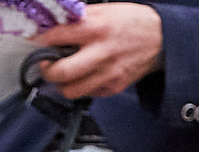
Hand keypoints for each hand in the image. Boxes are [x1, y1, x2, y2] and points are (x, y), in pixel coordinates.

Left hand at [35, 3, 163, 100]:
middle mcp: (101, 52)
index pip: (57, 36)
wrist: (161, 38)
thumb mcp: (105, 11)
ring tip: (64, 74)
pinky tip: (85, 76)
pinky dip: (81, 87)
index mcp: (97, 28)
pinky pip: (87, 94)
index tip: (37, 42)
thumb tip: (53, 28)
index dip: (42, 40)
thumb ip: (79, 20)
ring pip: (71, 90)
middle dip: (47, 70)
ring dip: (62, 84)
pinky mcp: (114, 86)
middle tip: (46, 64)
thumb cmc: (131, 22)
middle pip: (61, 72)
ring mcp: (108, 73)